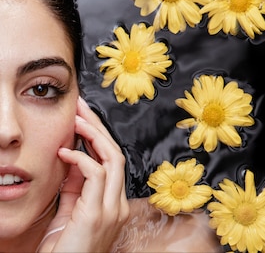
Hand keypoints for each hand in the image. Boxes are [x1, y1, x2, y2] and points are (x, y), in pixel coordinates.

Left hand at [38, 97, 128, 251]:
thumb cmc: (65, 251)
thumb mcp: (70, 214)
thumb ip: (75, 189)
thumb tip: (73, 160)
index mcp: (114, 204)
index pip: (112, 162)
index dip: (98, 137)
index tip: (83, 118)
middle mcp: (118, 205)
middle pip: (116, 154)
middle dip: (98, 128)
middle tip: (81, 108)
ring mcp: (112, 209)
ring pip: (112, 159)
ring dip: (92, 136)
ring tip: (75, 121)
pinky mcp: (99, 214)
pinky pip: (96, 175)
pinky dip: (81, 159)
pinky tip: (65, 152)